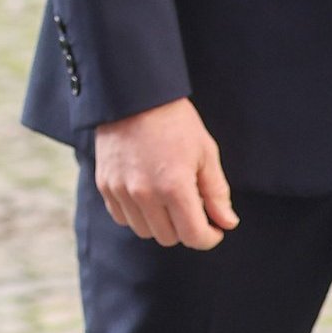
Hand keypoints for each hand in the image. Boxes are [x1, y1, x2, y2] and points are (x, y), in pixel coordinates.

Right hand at [93, 98, 238, 249]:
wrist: (134, 94)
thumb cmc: (174, 120)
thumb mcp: (205, 151)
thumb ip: (217, 192)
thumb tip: (226, 223)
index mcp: (174, 187)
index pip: (194, 236)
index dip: (209, 237)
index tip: (214, 227)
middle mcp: (145, 194)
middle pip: (169, 238)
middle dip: (185, 228)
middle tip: (190, 206)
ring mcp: (121, 190)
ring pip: (144, 231)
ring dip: (159, 223)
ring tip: (167, 199)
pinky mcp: (105, 184)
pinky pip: (121, 217)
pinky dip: (136, 214)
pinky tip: (146, 195)